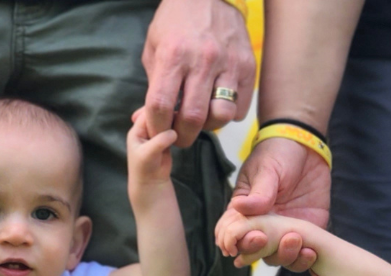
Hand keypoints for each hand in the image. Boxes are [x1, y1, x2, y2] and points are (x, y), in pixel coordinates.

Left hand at [127, 108, 178, 201]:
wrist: (152, 183)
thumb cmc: (144, 169)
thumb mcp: (149, 153)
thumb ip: (159, 141)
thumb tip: (173, 132)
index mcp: (137, 130)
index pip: (146, 113)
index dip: (157, 110)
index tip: (169, 110)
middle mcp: (146, 130)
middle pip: (157, 115)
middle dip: (166, 115)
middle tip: (177, 117)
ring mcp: (157, 134)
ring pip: (166, 121)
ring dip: (173, 122)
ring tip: (179, 125)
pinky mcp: (166, 140)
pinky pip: (172, 129)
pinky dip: (177, 128)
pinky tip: (182, 130)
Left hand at [141, 0, 255, 147]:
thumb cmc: (177, 23)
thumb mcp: (155, 47)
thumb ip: (152, 86)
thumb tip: (142, 119)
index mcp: (174, 54)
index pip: (161, 105)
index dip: (157, 127)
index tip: (158, 132)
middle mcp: (203, 60)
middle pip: (193, 118)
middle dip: (183, 136)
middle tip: (179, 136)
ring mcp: (229, 64)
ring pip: (221, 116)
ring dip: (208, 126)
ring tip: (201, 119)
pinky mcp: (248, 67)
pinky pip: (239, 108)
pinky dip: (228, 114)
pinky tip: (218, 103)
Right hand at [226, 137, 330, 274]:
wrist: (307, 147)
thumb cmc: (278, 153)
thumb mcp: (266, 169)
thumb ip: (258, 192)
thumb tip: (240, 207)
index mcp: (246, 214)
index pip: (233, 234)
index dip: (232, 244)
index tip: (233, 247)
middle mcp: (265, 228)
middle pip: (257, 253)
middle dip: (258, 251)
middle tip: (263, 239)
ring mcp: (286, 233)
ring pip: (282, 258)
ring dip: (287, 256)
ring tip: (295, 241)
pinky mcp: (308, 233)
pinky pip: (306, 255)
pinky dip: (309, 263)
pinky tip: (313, 264)